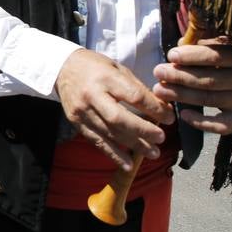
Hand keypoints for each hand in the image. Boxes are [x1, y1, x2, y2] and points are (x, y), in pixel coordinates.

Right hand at [55, 49, 171, 169]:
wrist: (62, 67)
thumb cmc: (95, 67)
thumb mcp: (117, 68)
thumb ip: (136, 87)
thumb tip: (160, 107)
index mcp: (105, 78)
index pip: (134, 96)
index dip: (154, 109)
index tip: (169, 117)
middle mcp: (92, 95)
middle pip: (120, 119)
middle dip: (143, 131)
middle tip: (161, 138)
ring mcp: (82, 111)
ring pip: (110, 133)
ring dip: (133, 146)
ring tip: (153, 153)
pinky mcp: (76, 122)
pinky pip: (97, 142)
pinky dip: (113, 155)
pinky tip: (128, 164)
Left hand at [152, 38, 231, 134]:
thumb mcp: (231, 44)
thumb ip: (207, 43)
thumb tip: (179, 44)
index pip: (214, 57)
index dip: (191, 56)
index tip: (171, 55)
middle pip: (208, 80)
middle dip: (179, 76)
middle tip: (158, 72)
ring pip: (210, 100)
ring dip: (182, 96)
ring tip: (160, 90)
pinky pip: (222, 125)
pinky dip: (202, 122)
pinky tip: (184, 115)